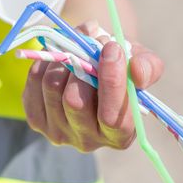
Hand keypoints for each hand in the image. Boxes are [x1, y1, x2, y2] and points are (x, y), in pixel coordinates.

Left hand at [22, 22, 163, 151]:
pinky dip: (48, 60)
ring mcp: (58, 132)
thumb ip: (147, 67)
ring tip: (79, 45)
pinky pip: (35, 81)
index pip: (114, 117)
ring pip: (52, 86)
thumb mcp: (140, 63)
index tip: (113, 48)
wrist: (91, 66)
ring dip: (66, 57)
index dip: (112, 81)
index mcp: (120, 135)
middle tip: (94, 41)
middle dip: (84, 64)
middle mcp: (87, 141)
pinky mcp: (36, 118)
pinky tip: (61, 58)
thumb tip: (136, 71)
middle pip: (75, 102)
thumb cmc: (121, 68)